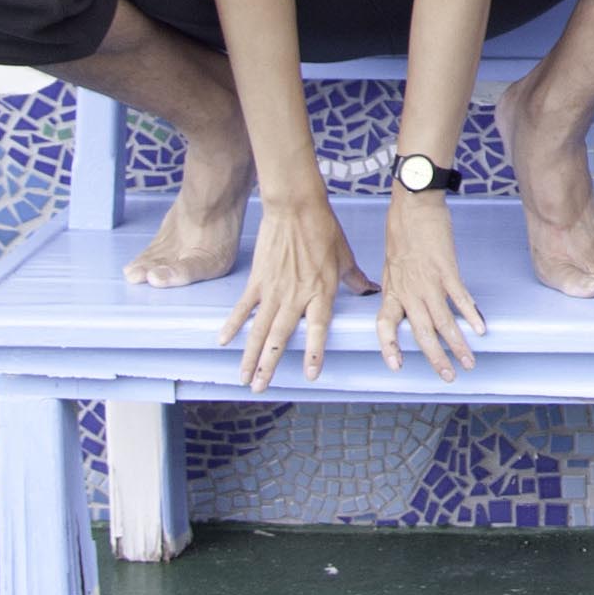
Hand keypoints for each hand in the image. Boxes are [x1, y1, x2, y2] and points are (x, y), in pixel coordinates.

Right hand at [216, 193, 370, 390]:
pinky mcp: (257, 280)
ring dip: (250, 356)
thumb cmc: (323, 229)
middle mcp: (295, 296)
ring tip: (244, 377)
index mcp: (320, 291)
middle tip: (259, 388)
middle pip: (279, 337)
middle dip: (269, 365)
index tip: (309, 375)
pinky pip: (243, 307)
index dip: (313, 352)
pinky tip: (223, 341)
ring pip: (259, 329)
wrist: (295, 206)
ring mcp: (273, 290)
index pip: (317, 329)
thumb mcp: (344, 256)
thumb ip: (355, 280)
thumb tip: (370, 292)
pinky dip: (233, 325)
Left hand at [374, 196, 488, 381]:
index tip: (397, 366)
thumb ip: (394, 284)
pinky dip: (471, 315)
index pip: (385, 326)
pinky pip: (460, 298)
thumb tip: (392, 297)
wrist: (414, 203)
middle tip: (448, 376)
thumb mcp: (389, 261)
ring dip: (457, 345)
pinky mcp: (447, 269)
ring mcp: (428, 281)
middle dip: (436, 358)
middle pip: (421, 333)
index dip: (389, 347)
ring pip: (443, 322)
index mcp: (392, 290)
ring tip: (469, 361)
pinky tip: (481, 328)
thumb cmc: (401, 228)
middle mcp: (408, 291)